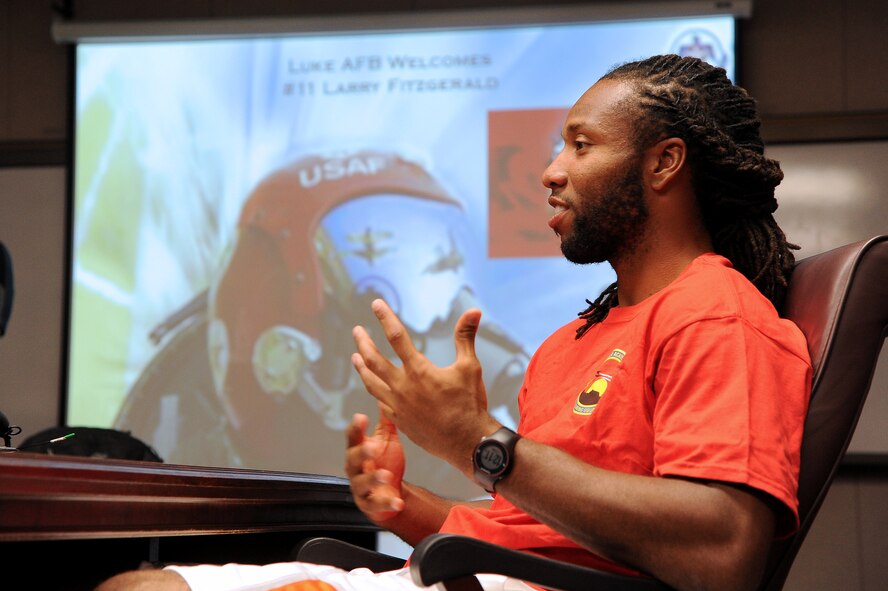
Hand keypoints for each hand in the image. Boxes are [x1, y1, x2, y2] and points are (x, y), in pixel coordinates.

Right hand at [344, 411, 405, 523]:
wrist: (393, 492)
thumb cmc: (386, 462)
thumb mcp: (386, 440)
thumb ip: (385, 420)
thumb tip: (385, 395)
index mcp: (359, 450)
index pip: (353, 437)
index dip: (355, 428)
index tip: (361, 417)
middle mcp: (356, 468)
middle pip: (352, 460)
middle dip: (361, 453)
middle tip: (371, 447)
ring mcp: (361, 488)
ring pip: (362, 483)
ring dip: (373, 479)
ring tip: (385, 476)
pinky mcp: (370, 505)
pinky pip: (376, 505)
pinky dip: (387, 504)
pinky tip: (398, 502)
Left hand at [351, 298, 499, 473]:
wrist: (467, 442)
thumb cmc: (470, 404)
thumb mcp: (469, 366)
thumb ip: (465, 337)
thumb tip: (474, 311)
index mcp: (419, 371)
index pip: (396, 337)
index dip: (385, 318)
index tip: (376, 305)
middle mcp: (404, 387)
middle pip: (374, 360)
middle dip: (363, 342)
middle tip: (356, 331)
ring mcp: (398, 406)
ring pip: (371, 383)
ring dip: (361, 367)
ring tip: (355, 356)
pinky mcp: (399, 421)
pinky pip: (380, 403)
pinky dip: (374, 391)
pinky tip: (372, 386)